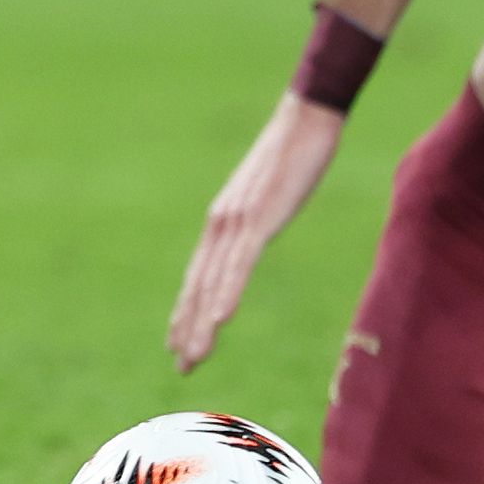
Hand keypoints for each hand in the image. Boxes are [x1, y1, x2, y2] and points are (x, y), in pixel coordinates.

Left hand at [168, 93, 347, 372]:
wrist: (305, 117)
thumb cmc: (291, 155)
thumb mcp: (268, 197)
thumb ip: (256, 221)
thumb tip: (254, 237)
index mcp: (223, 221)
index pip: (199, 276)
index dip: (187, 311)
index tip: (178, 343)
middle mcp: (221, 223)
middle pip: (199, 286)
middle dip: (188, 328)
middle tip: (181, 366)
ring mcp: (238, 221)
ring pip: (214, 281)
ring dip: (202, 322)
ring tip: (193, 357)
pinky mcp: (259, 217)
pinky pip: (239, 263)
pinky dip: (227, 292)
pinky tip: (220, 319)